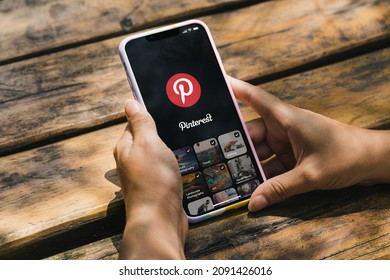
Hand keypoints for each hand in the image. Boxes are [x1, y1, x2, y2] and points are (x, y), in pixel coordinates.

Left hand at [114, 100, 187, 258]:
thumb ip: (140, 123)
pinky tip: (188, 162)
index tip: (169, 109)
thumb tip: (129, 103)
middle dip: (165, 132)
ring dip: (172, 149)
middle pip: (149, 139)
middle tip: (183, 126)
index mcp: (126, 147)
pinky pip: (167, 169)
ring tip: (189, 142)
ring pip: (160, 155)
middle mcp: (132, 161)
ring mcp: (144, 175)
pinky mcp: (157, 187)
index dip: (150, 114)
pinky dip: (176, 164)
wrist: (160, 219)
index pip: (135, 123)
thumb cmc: (153, 179)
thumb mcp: (148, 143)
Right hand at [229, 77, 389, 211]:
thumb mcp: (310, 175)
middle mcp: (284, 127)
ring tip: (232, 179)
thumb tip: (253, 203)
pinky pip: (272, 163)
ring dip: (250, 165)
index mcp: (287, 119)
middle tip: (215, 161)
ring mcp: (288, 142)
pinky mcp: (293, 155)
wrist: (373, 161)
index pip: (255, 99)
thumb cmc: (346, 156)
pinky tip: (254, 187)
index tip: (216, 83)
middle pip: (252, 134)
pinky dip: (264, 174)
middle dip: (237, 148)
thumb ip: (280, 189)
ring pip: (260, 151)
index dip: (235, 90)